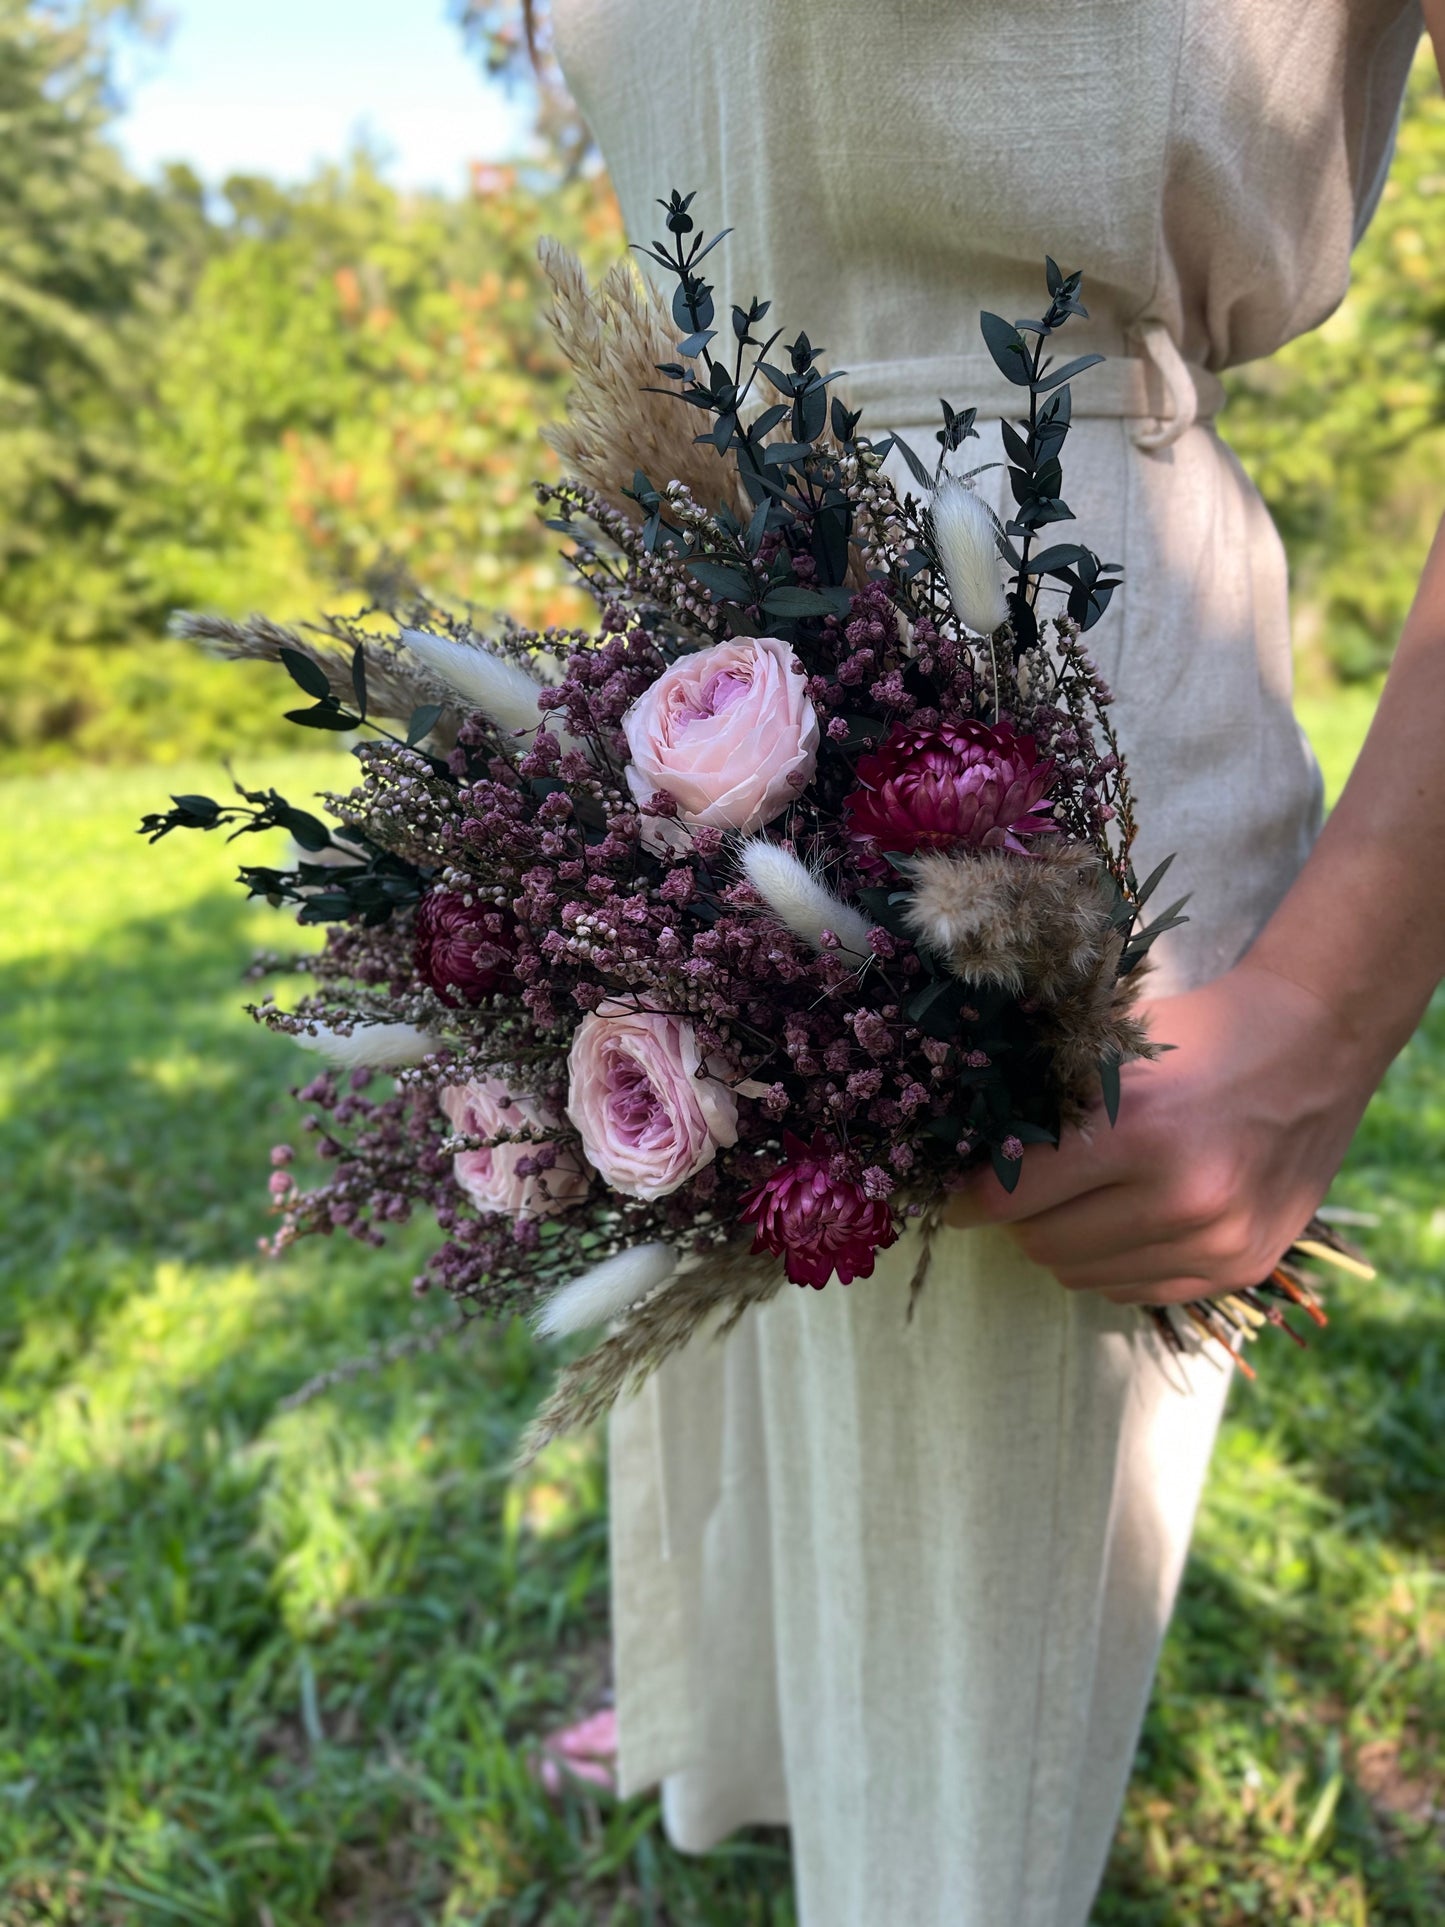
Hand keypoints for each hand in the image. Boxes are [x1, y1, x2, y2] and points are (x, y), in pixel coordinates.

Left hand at [942, 959, 1383, 1304]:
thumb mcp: (1114, 1047)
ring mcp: (1217, 1242)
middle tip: (1018, 1190)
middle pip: (1043, 1245)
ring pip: (1084, 1276)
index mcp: (1140, 1130)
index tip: (953, 1195)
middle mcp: (1182, 1199)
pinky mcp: (1240, 1268)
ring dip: (1063, 1244)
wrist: (1315, 1046)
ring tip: (1076, 1200)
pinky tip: (1121, 1220)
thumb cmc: (1200, 1035)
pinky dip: (1111, 1263)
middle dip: (1016, 1220)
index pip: (1012, 1196)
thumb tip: (967, 1155)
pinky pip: (1135, 1291)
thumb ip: (1046, 1103)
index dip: (969, 1198)